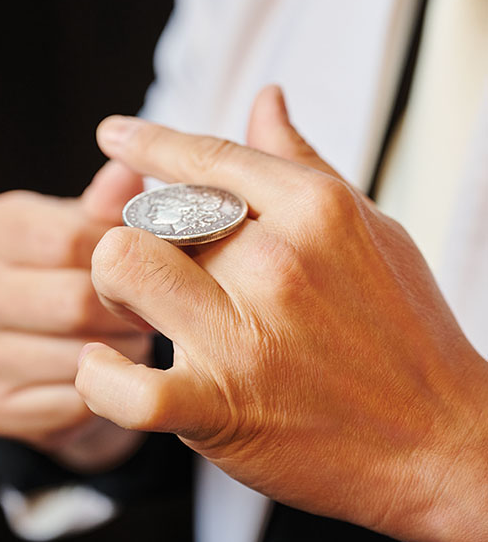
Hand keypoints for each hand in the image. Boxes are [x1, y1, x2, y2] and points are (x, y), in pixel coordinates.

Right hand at [0, 161, 152, 471]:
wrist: (74, 355)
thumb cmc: (92, 275)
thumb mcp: (103, 228)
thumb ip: (113, 200)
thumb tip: (128, 165)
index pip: (71, 239)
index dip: (124, 256)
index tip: (153, 265)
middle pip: (75, 301)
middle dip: (126, 311)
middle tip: (153, 314)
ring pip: (76, 357)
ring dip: (121, 356)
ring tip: (134, 342)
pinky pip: (70, 403)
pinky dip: (104, 395)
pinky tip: (112, 378)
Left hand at [77, 87, 487, 541]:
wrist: (441, 442)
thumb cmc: (406, 332)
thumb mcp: (367, 229)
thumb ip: (302, 163)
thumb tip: (265, 99)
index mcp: (314, 210)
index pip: (208, 155)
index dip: (149, 141)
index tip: (113, 134)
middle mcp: (276, 262)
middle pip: (155, 211)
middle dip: (145, 232)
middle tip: (162, 265)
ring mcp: (245, 337)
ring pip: (119, 265)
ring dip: (114, 285)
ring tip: (140, 308)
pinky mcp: (220, 410)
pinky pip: (120, 383)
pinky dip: (100, 379)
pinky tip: (112, 371)